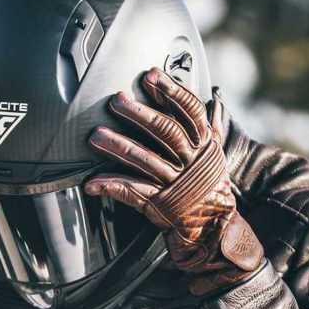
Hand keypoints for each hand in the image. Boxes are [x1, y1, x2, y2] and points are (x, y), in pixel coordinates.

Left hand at [85, 67, 263, 297]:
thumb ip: (212, 127)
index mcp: (203, 147)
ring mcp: (174, 184)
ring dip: (118, 146)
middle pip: (165, 132)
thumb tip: (215, 100)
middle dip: (139, 114)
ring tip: (95, 137)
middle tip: (116, 100)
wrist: (215, 232)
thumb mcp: (215, 157)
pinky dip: (111, 186)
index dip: (171, 92)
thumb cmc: (211, 191)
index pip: (190, 112)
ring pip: (144, 160)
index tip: (152, 75)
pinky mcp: (160, 205)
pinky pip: (132, 192)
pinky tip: (92, 183)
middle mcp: (190, 162)